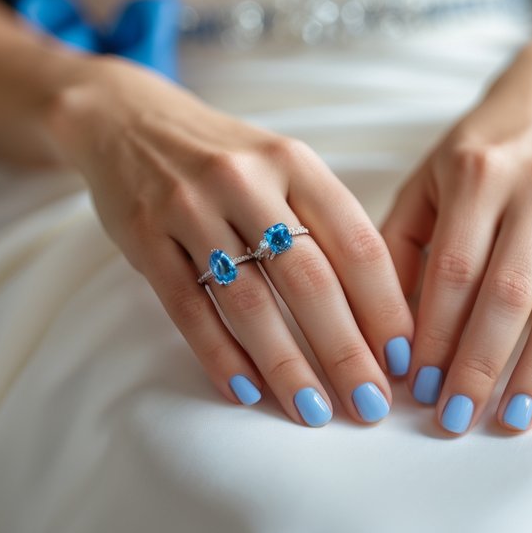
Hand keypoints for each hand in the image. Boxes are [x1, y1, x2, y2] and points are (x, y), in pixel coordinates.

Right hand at [48, 58, 412, 426]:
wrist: (128, 121)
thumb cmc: (225, 159)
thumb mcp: (282, 167)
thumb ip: (325, 223)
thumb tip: (380, 315)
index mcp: (294, 162)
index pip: (356, 242)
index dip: (386, 307)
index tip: (403, 361)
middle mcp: (246, 180)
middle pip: (309, 278)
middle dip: (346, 351)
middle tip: (369, 405)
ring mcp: (190, 208)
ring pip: (249, 301)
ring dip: (287, 365)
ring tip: (313, 411)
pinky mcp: (145, 238)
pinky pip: (189, 308)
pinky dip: (221, 355)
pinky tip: (247, 391)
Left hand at [380, 39, 531, 434]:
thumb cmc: (477, 151)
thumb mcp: (427, 181)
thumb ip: (397, 245)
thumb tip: (384, 331)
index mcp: (477, 176)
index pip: (454, 272)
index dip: (436, 335)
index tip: (418, 388)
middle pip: (509, 294)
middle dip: (480, 365)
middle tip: (457, 420)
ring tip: (515, 418)